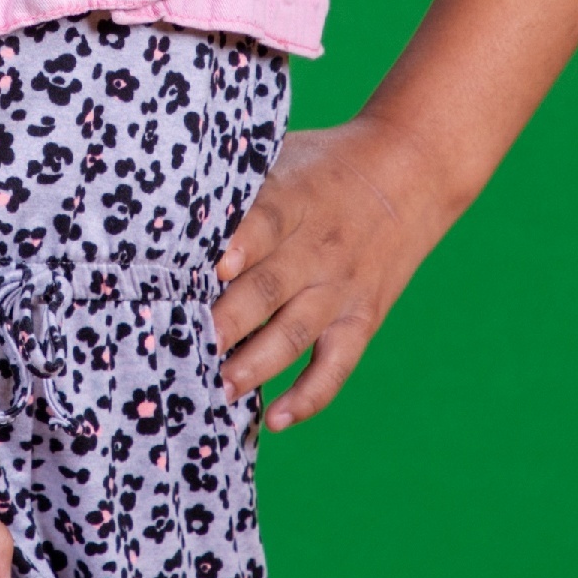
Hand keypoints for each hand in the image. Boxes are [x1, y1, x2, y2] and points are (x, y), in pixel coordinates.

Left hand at [213, 117, 452, 428]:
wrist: (409, 173)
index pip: (265, 222)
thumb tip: (168, 214)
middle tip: (192, 343)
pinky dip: (308, 396)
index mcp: (296, 199)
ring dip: (255, 365)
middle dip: (229, 320)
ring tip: (219, 388)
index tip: (213, 268)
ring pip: (294, 333)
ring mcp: (340, 289)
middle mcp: (318, 249)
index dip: (239, 245)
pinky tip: (276, 420)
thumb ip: (239, 188)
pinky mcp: (361, 319)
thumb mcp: (286, 157)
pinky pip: (335, 366)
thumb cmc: (323, 167)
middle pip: (269, 287)